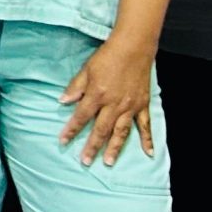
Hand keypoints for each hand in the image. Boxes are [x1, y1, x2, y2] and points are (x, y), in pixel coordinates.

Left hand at [59, 35, 156, 165]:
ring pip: (121, 132)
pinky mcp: (143, 105)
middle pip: (101, 129)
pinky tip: (148, 153)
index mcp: (97, 95)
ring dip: (114, 148)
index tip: (63, 141)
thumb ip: (75, 87)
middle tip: (85, 161)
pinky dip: (147, 140)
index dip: (71, 129)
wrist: (133, 49)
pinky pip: (145, 126)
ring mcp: (130, 107)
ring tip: (108, 162)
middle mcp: (114, 104)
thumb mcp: (86, 69)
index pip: (81, 116)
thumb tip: (62, 101)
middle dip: (92, 147)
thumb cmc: (107, 57)